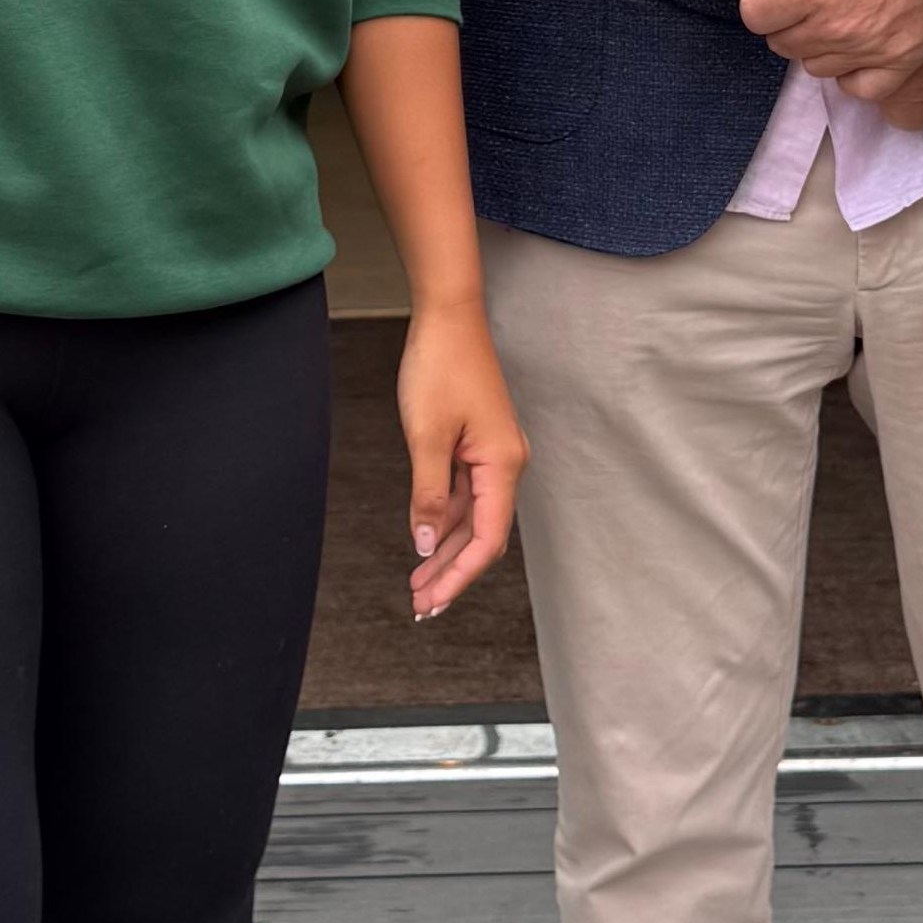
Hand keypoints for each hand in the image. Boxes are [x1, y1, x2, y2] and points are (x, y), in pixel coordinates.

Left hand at [396, 297, 526, 620]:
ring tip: (417, 583)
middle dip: (451, 572)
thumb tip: (426, 545)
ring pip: (471, 518)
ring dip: (445, 550)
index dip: (459, 576)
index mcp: (502, 465)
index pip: (487, 540)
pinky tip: (423, 539)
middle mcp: (505, 465)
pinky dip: (443, 520)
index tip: (432, 602)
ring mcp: (492, 456)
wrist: (448, 317)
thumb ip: (427, 495)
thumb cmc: (440, 367)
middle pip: (482, 536)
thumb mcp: (426, 436)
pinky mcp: (478, 446)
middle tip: (420, 605)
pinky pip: (464, 495)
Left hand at [738, 0, 922, 83]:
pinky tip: (857, 46)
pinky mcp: (902, 63)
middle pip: (783, 43)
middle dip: (785, 20)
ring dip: (816, 45)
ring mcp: (868, 50)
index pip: (755, 15)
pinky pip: (858, 87)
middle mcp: (834, 27)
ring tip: (834, 15)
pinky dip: (851, 73)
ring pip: (815, 66)